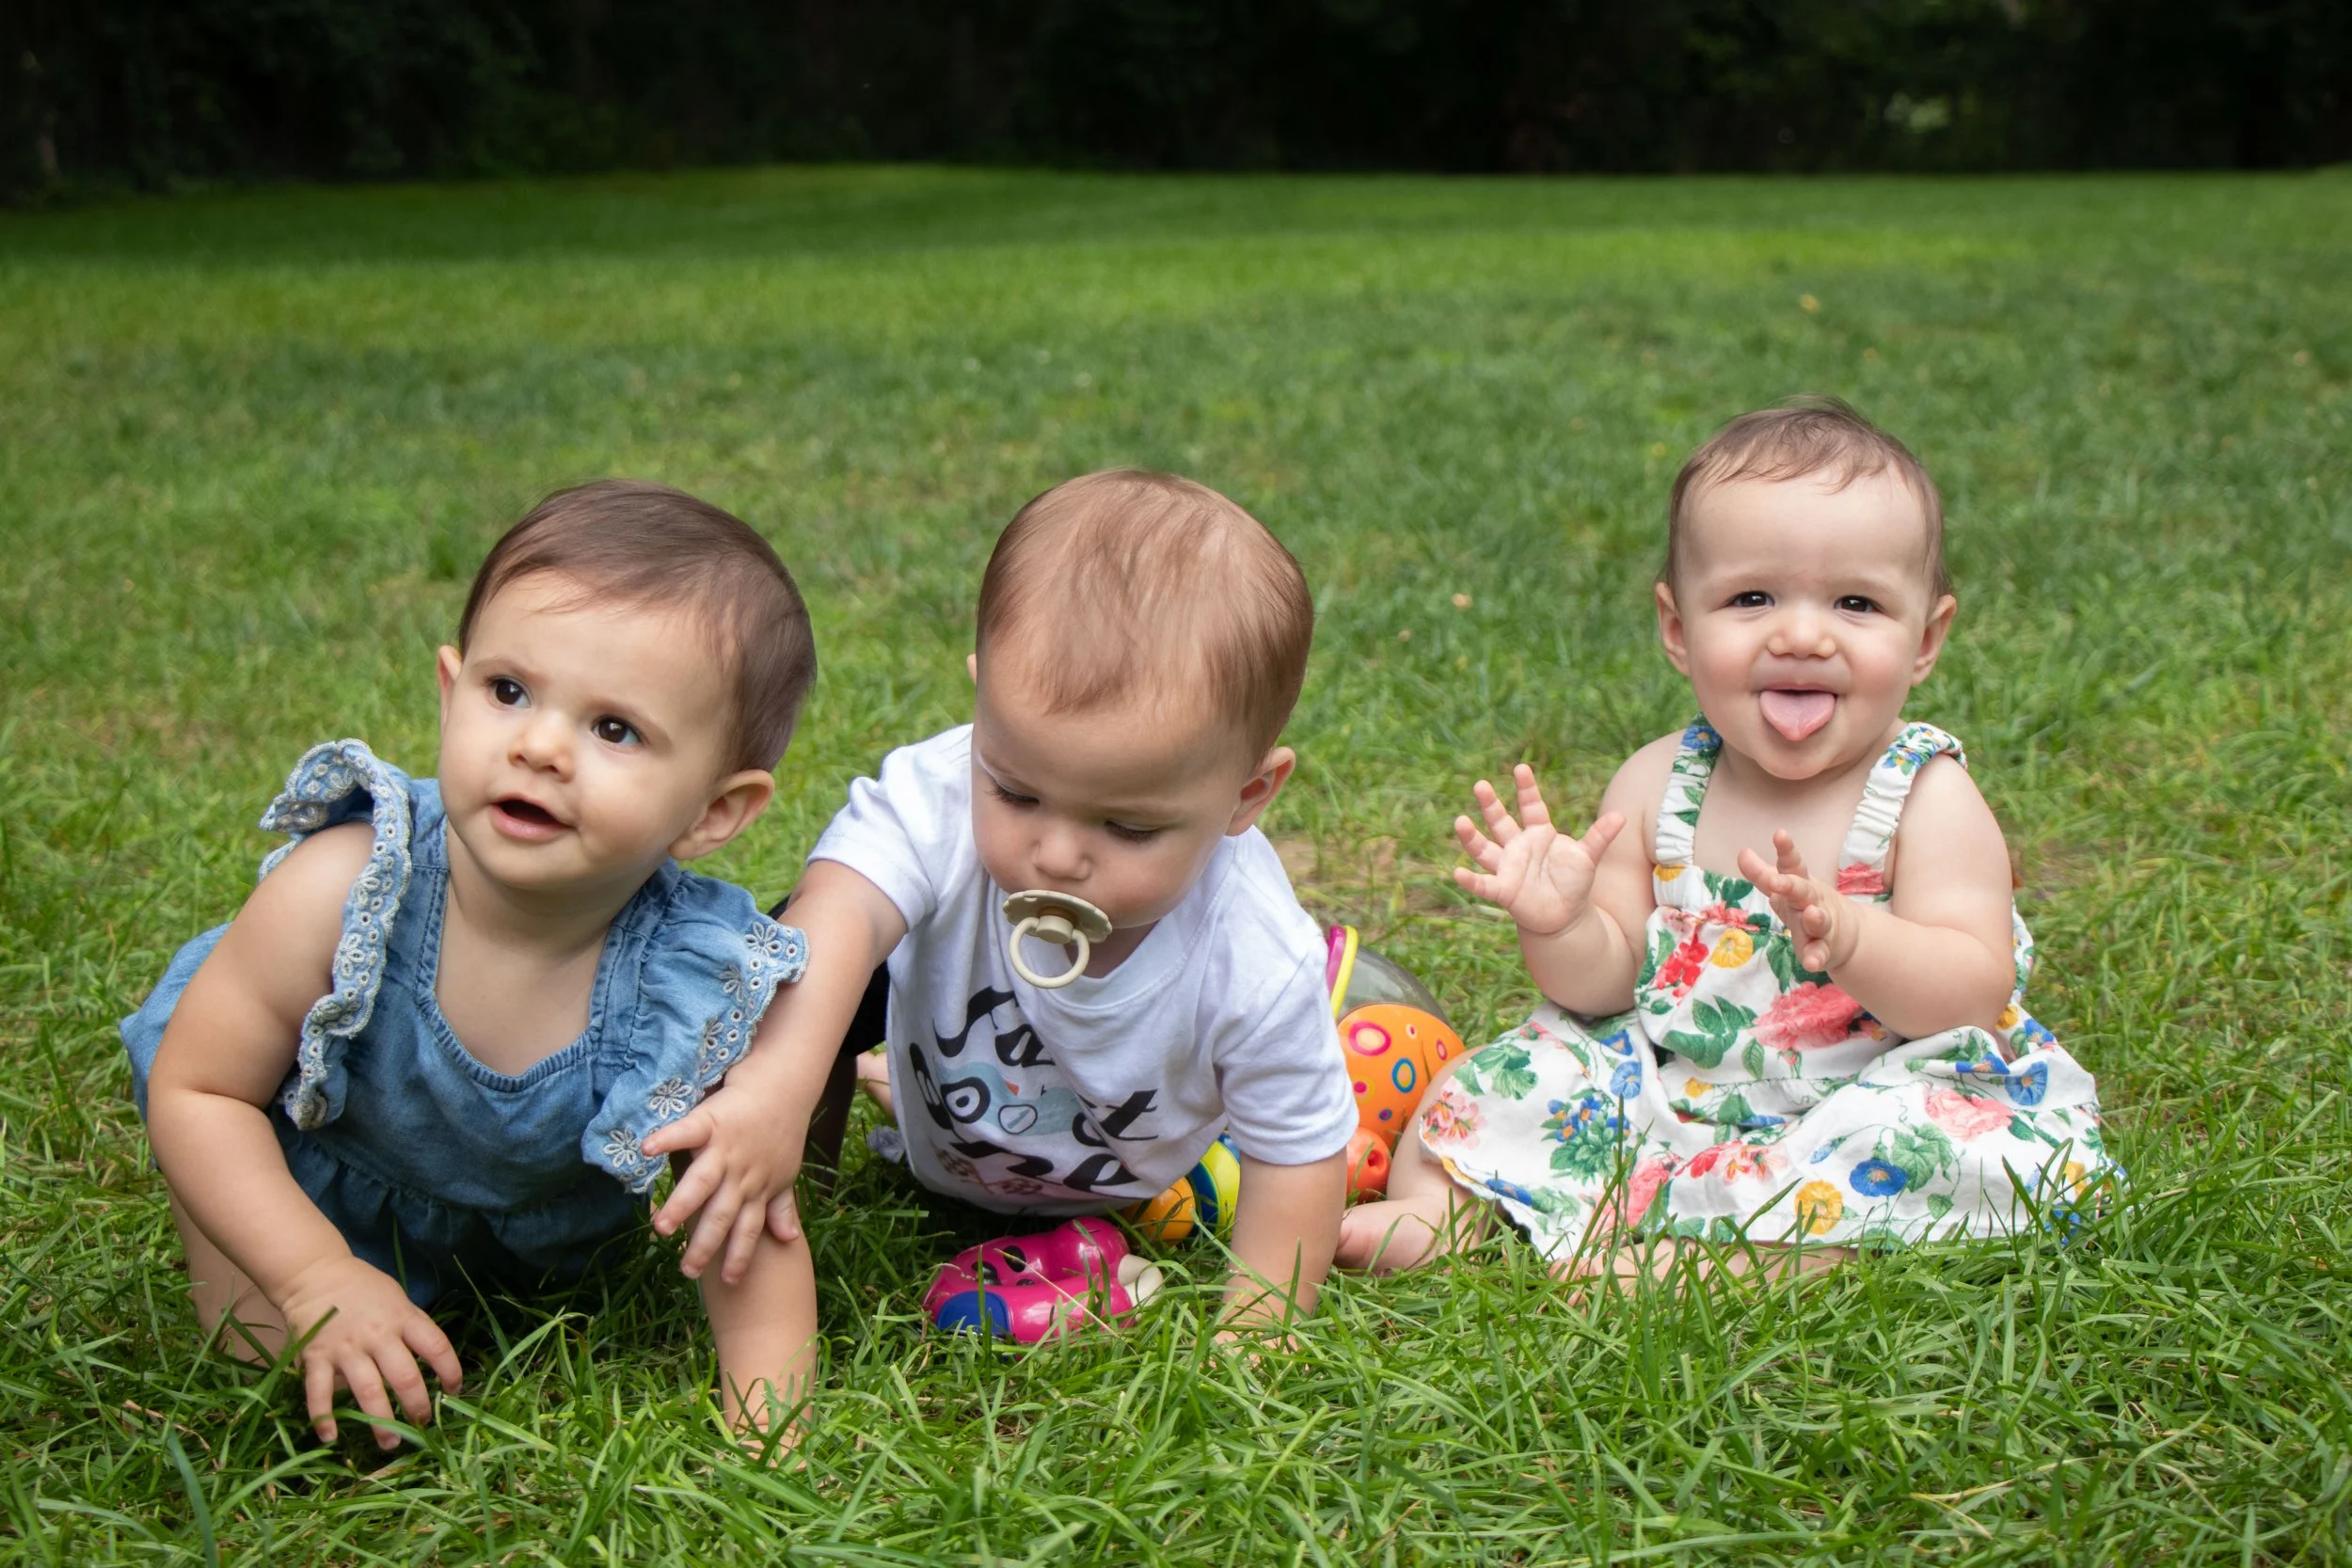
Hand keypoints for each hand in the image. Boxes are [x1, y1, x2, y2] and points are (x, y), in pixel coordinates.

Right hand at [274, 1253, 460, 1448]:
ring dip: (380, 1421)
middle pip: (405, 1377)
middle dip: (417, 1407)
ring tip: (391, 1443)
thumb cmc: (364, 1289)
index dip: (452, 1371)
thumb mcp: (398, 1299)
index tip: (455, 1391)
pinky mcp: (316, 1358)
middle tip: (422, 1426)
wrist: (315, 1274)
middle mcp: (378, 1336)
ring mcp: (346, 1349)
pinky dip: (323, 1417)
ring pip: (368, 1390)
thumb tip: (434, 1363)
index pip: (437, 1347)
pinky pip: (320, 1391)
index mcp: (403, 1318)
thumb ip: (413, 1328)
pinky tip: (331, 1437)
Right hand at [642, 1076, 806, 1283]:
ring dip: (682, 1204)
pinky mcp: (711, 1120)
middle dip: (706, 1243)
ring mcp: (725, 1148)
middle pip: (721, 1214)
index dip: (739, 1255)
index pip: (748, 1228)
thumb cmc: (781, 1131)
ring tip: (661, 1228)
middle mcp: (740, 1173)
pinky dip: (667, 1138)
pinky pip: (686, 1131)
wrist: (784, 1085)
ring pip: (702, 1182)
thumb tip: (789, 1240)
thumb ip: (782, 1207)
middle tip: (686, 1270)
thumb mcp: (786, 1173)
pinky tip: (646, 1149)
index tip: (727, 1282)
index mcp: (757, 1187)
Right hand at [1453, 765, 1626, 938]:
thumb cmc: (1573, 881)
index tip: (1521, 768)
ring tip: (1460, 821)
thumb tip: (1622, 816)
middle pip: (1500, 821)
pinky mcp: (1503, 890)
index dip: (1526, 788)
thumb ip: (1600, 837)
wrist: (1564, 916)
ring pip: (1485, 849)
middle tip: (1480, 785)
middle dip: (1490, 804)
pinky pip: (1484, 884)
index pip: (1530, 806)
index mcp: (1539, 833)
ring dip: (1471, 837)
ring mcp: (1508, 867)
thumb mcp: (1588, 857)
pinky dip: (1470, 880)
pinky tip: (1457, 873)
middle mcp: (1518, 846)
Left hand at [1737, 832, 1858, 972]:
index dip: (1786, 850)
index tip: (1780, 834)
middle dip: (1790, 885)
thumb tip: (1741, 851)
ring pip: (1820, 921)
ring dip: (1816, 918)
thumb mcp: (1784, 887)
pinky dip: (1816, 958)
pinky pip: (1821, 953)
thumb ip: (1761, 873)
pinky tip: (1811, 964)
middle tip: (1776, 881)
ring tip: (1811, 914)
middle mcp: (1812, 901)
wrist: (1846, 933)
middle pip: (1803, 891)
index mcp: (1800, 884)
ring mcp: (1821, 925)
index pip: (1793, 864)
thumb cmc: (1805, 904)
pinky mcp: (1825, 949)